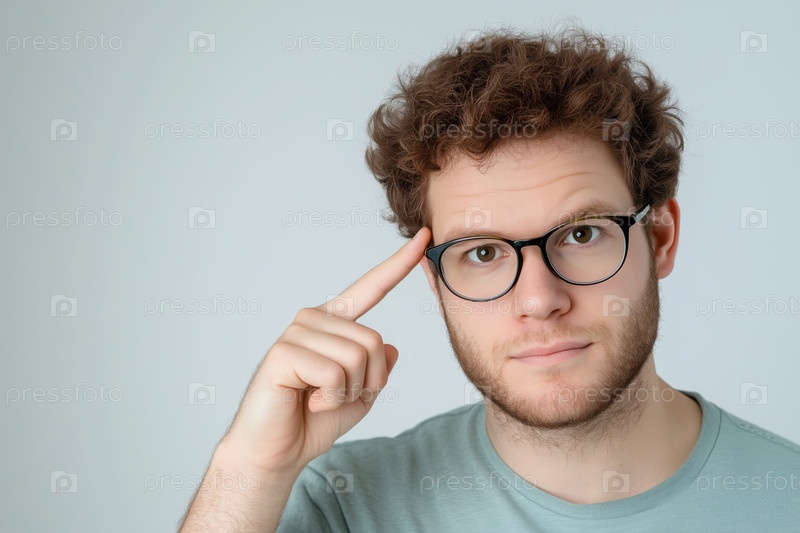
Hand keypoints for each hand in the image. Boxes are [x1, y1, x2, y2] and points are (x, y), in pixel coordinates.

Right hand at [219, 227, 430, 475]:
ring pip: (358, 356)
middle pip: (374, 340)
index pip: (370, 288)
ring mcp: (296, 332)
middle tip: (337, 396)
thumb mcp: (360, 395)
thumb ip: (376, 369)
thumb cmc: (312, 421)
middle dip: (368, 381)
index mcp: (333, 323)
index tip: (424, 237)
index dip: (398, 264)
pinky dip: (331, 398)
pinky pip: (335, 373)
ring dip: (348, 391)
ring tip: (319, 399)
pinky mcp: (283, 352)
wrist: (275, 453)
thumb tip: (390, 346)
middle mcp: (314, 319)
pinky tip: (308, 401)